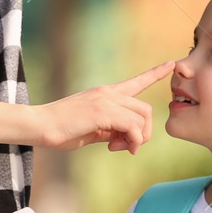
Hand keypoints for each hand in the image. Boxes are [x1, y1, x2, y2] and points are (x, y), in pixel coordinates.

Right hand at [35, 61, 174, 153]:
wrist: (39, 126)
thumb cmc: (62, 130)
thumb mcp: (92, 131)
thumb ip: (111, 131)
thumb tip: (125, 140)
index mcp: (106, 94)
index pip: (137, 81)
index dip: (156, 73)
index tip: (172, 63)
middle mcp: (109, 93)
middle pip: (146, 109)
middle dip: (144, 132)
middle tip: (128, 148)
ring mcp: (106, 100)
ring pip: (142, 117)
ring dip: (138, 138)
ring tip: (121, 149)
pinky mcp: (102, 111)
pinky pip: (132, 127)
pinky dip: (131, 141)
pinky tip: (114, 148)